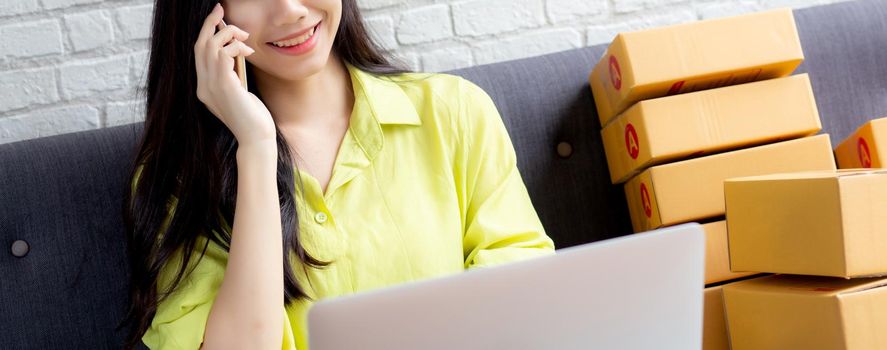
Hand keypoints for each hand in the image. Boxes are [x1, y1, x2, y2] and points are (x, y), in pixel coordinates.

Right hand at [194, 3, 275, 145]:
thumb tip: (236, 54)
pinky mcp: (224, 86)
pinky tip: (247, 52)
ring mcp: (210, 86)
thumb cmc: (252, 117)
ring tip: (244, 39)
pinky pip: (223, 54)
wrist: (255, 138)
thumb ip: (232, 75)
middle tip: (220, 9)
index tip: (216, 18)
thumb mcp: (239, 91)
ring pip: (210, 45)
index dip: (205, 33)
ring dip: (228, 34)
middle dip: (209, 23)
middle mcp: (202, 86)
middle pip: (199, 45)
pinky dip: (235, 47)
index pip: (198, 54)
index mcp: (204, 88)